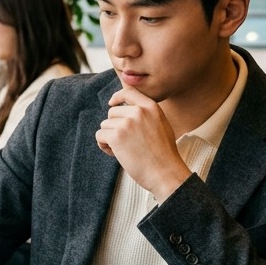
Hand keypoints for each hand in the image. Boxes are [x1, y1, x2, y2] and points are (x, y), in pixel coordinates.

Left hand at [94, 84, 189, 199]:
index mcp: (151, 107)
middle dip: (114, 127)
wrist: (165, 172)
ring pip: (105, 125)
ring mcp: (126, 123)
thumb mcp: (161, 125)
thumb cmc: (164, 154)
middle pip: (112, 112)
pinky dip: (103, 145)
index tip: (111, 103)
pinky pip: (100, 135)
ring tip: (122, 151)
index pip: (129, 92)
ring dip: (109, 138)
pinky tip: (115, 154)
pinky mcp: (116, 136)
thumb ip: (147, 115)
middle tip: (124, 143)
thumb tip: (128, 111)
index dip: (117, 97)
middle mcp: (138, 112)